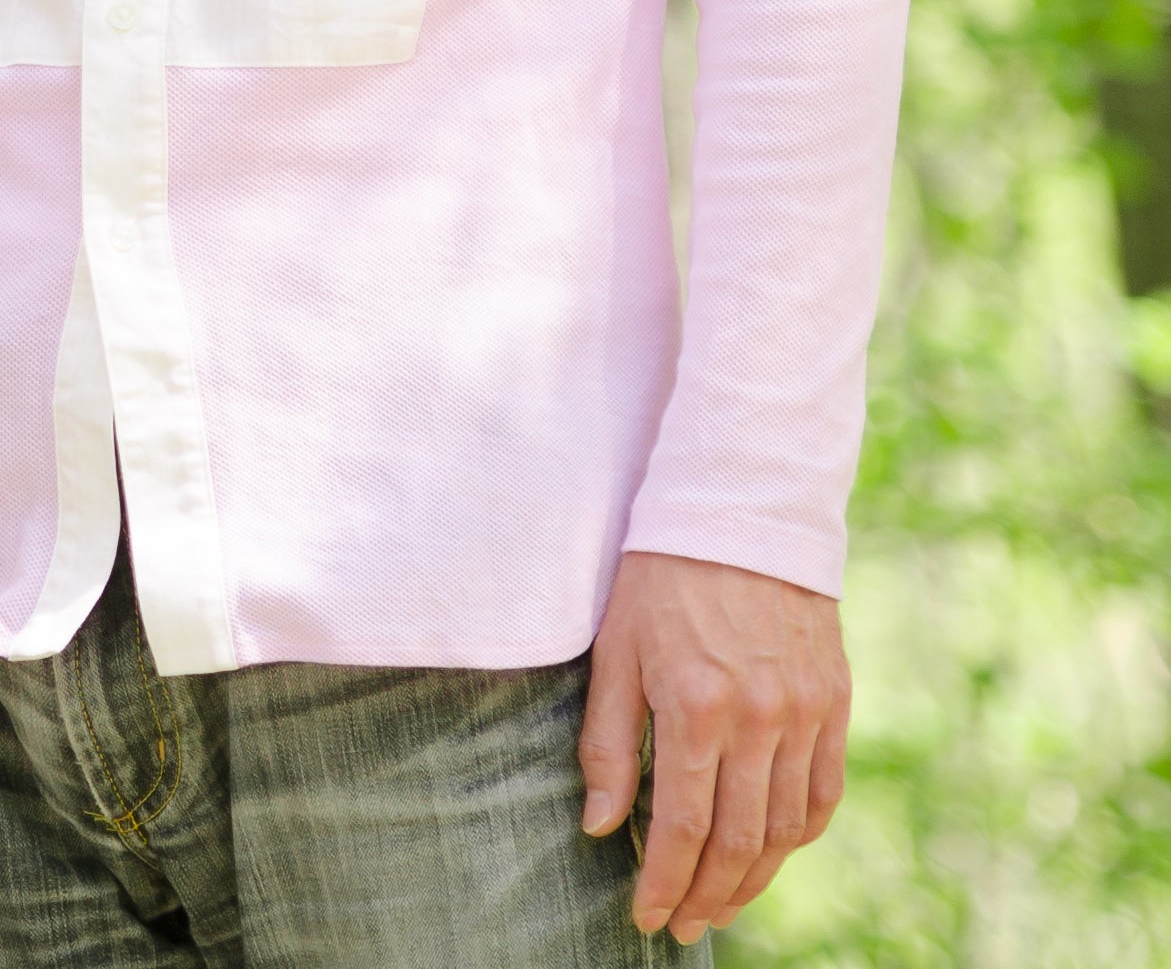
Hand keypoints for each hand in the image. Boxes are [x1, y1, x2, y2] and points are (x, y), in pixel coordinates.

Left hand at [582, 549, 848, 946]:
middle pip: (741, 840)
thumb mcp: (614, 652)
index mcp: (699, 706)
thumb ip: (608, 743)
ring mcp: (808, 714)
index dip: (664, 880)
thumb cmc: (659, 579)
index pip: (684, 825)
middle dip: (708, 894)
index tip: (645, 915)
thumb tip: (602, 826)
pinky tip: (768, 854)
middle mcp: (763, 718)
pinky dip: (797, 836)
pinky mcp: (836, 704)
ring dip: (755, 878)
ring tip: (718, 904)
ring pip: (787, 828)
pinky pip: (823, 793)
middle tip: (680, 925)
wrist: (740, 514)